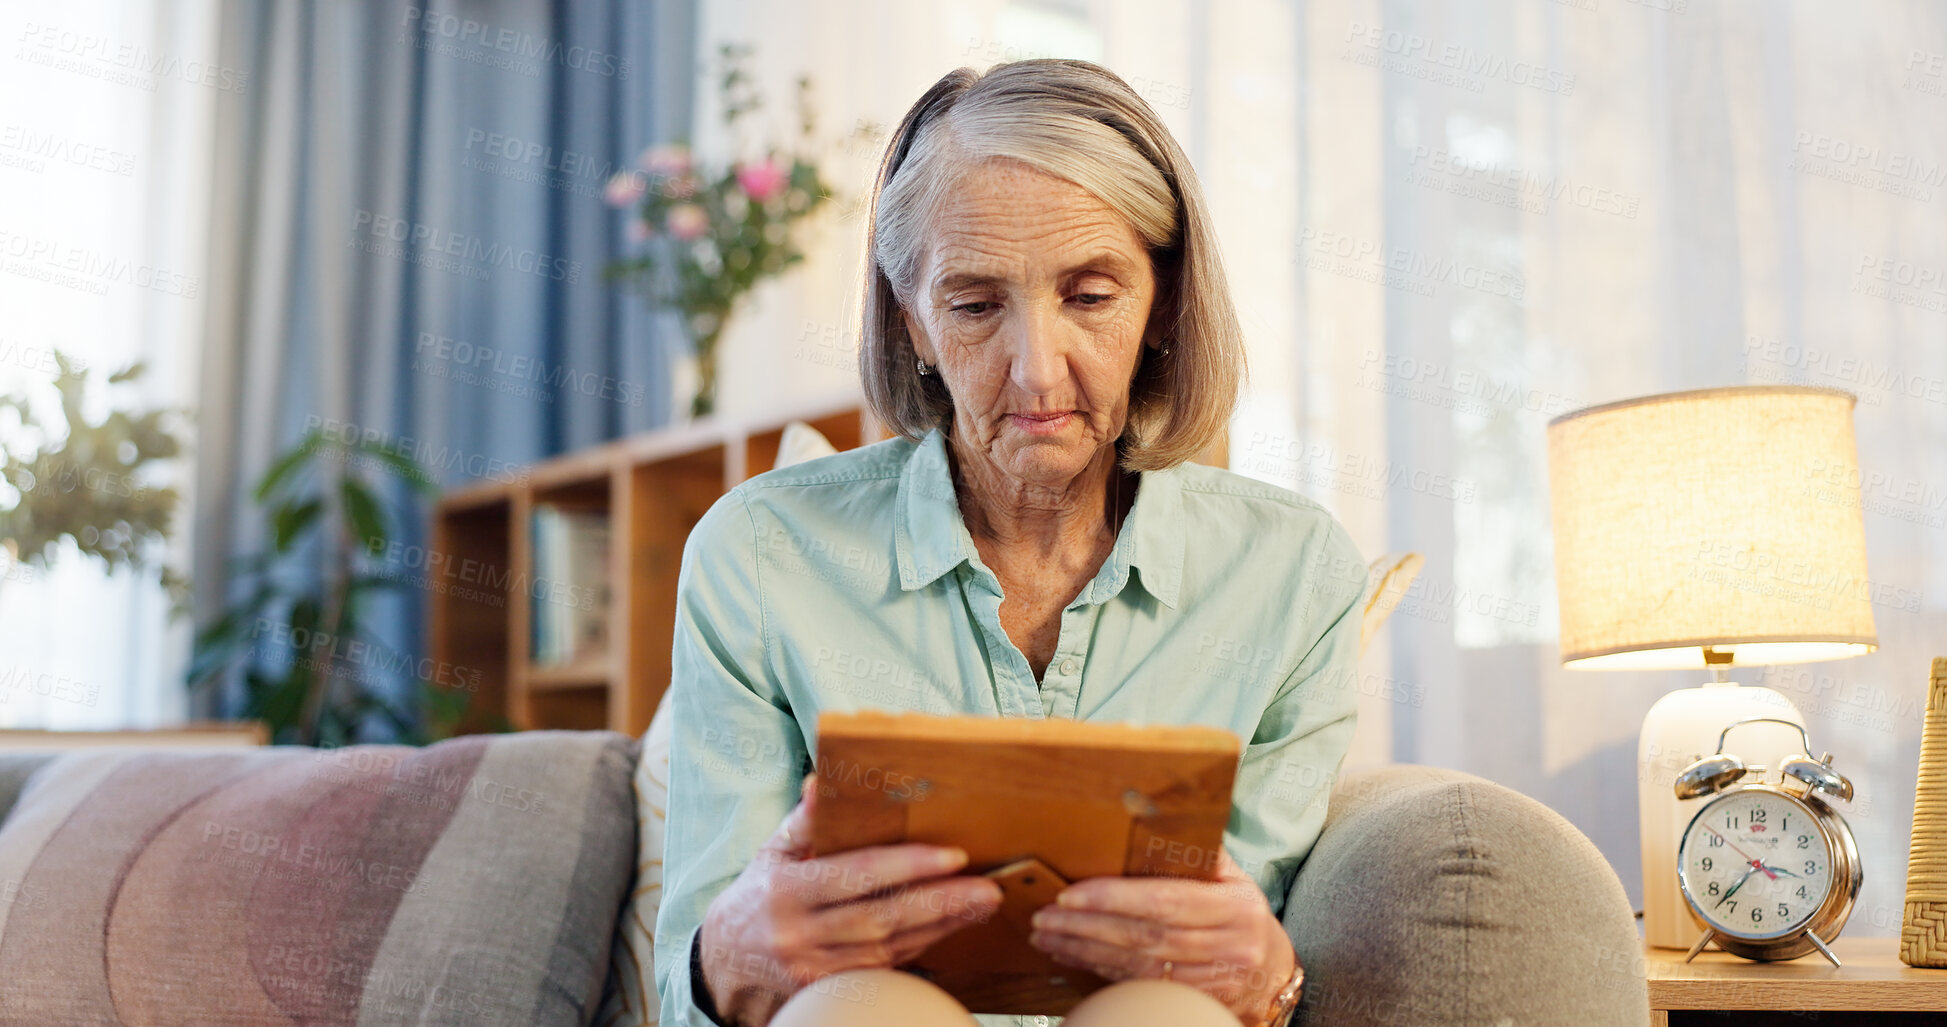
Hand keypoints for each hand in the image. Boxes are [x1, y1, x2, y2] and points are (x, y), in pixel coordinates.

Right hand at [697, 775, 1003, 1025]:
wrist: (726, 959)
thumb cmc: (759, 893)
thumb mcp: (773, 851)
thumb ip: (804, 819)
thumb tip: (822, 778)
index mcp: (788, 892)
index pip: (857, 876)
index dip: (907, 866)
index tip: (951, 856)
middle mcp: (802, 934)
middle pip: (882, 918)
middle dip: (940, 902)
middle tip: (985, 888)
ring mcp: (816, 968)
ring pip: (890, 948)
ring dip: (941, 926)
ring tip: (981, 904)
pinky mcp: (831, 989)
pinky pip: (886, 966)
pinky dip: (922, 946)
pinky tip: (951, 927)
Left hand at [1026, 849, 1296, 1021]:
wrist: (1272, 972)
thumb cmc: (1241, 913)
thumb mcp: (1233, 877)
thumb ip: (1196, 851)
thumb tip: (1148, 814)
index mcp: (1235, 907)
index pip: (1165, 901)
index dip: (1114, 898)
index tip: (1071, 893)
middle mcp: (1228, 947)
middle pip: (1143, 937)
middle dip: (1086, 926)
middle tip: (1045, 915)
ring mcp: (1214, 981)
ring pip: (1135, 966)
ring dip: (1083, 950)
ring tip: (1047, 934)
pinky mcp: (1196, 1003)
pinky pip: (1137, 985)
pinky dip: (1098, 970)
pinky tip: (1071, 955)